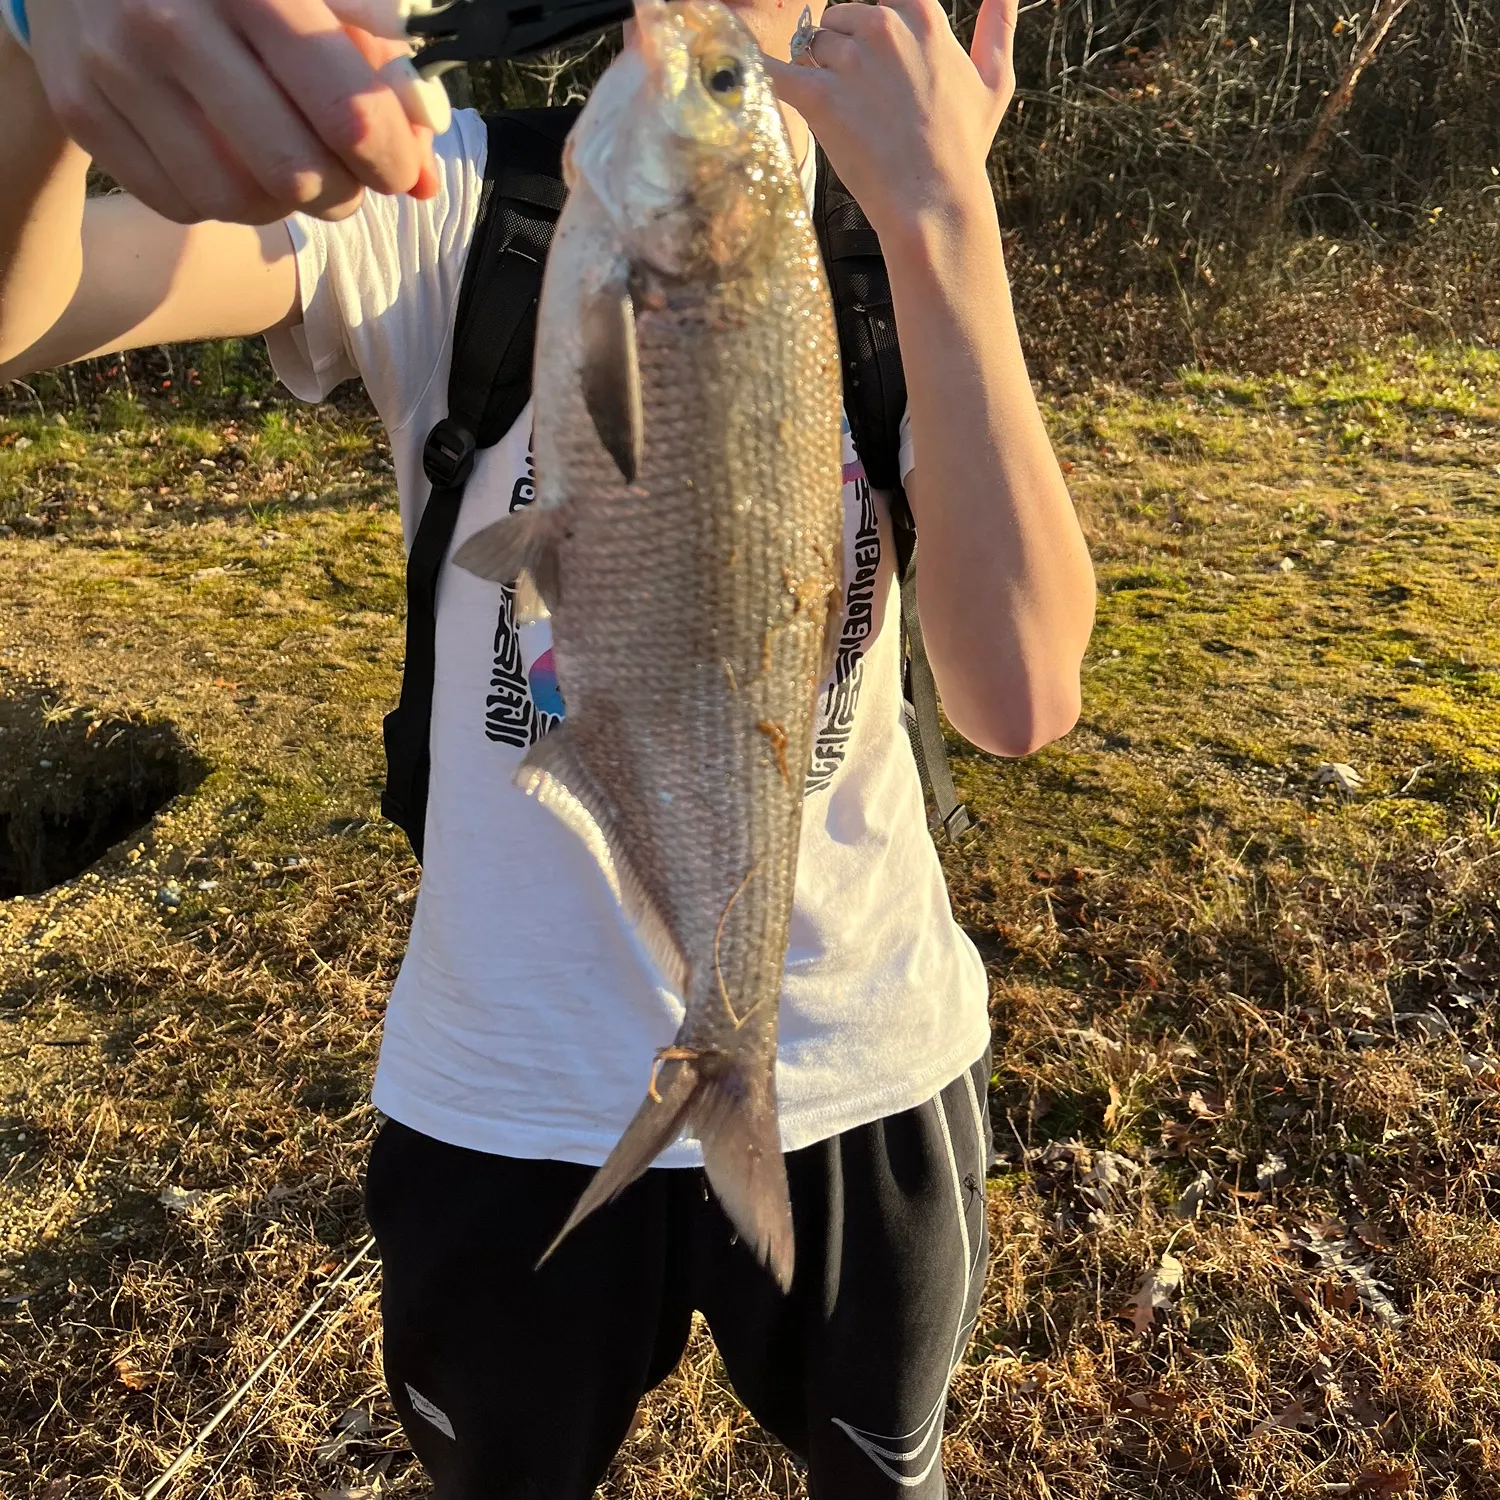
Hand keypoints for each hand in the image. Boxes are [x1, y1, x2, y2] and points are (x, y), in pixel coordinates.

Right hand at [28, 0, 441, 225]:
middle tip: (347, 174)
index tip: (396, 165)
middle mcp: (174, 19)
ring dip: (284, 206)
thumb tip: (426, 181)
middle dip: (343, 193)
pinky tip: (229, 159)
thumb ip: (380, 71)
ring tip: (291, 166)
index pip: (349, 115)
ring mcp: (117, 65)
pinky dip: (221, 201)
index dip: (391, 162)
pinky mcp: (80, 104)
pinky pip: (179, 204)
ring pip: (237, 202)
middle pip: (297, 174)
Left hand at [762, 0, 1016, 249]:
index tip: (868, 47)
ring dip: (817, 70)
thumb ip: (997, 27)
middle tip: (859, 96)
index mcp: (922, 18)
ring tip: (841, 113)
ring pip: (812, 44)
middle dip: (841, 48)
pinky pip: (774, 70)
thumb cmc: (962, 148)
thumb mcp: (993, 82)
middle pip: (839, 17)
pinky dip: (758, 70)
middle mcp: (884, 28)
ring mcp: (849, 62)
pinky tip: (740, 69)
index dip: (870, 19)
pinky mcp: (818, 96)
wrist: (933, 201)